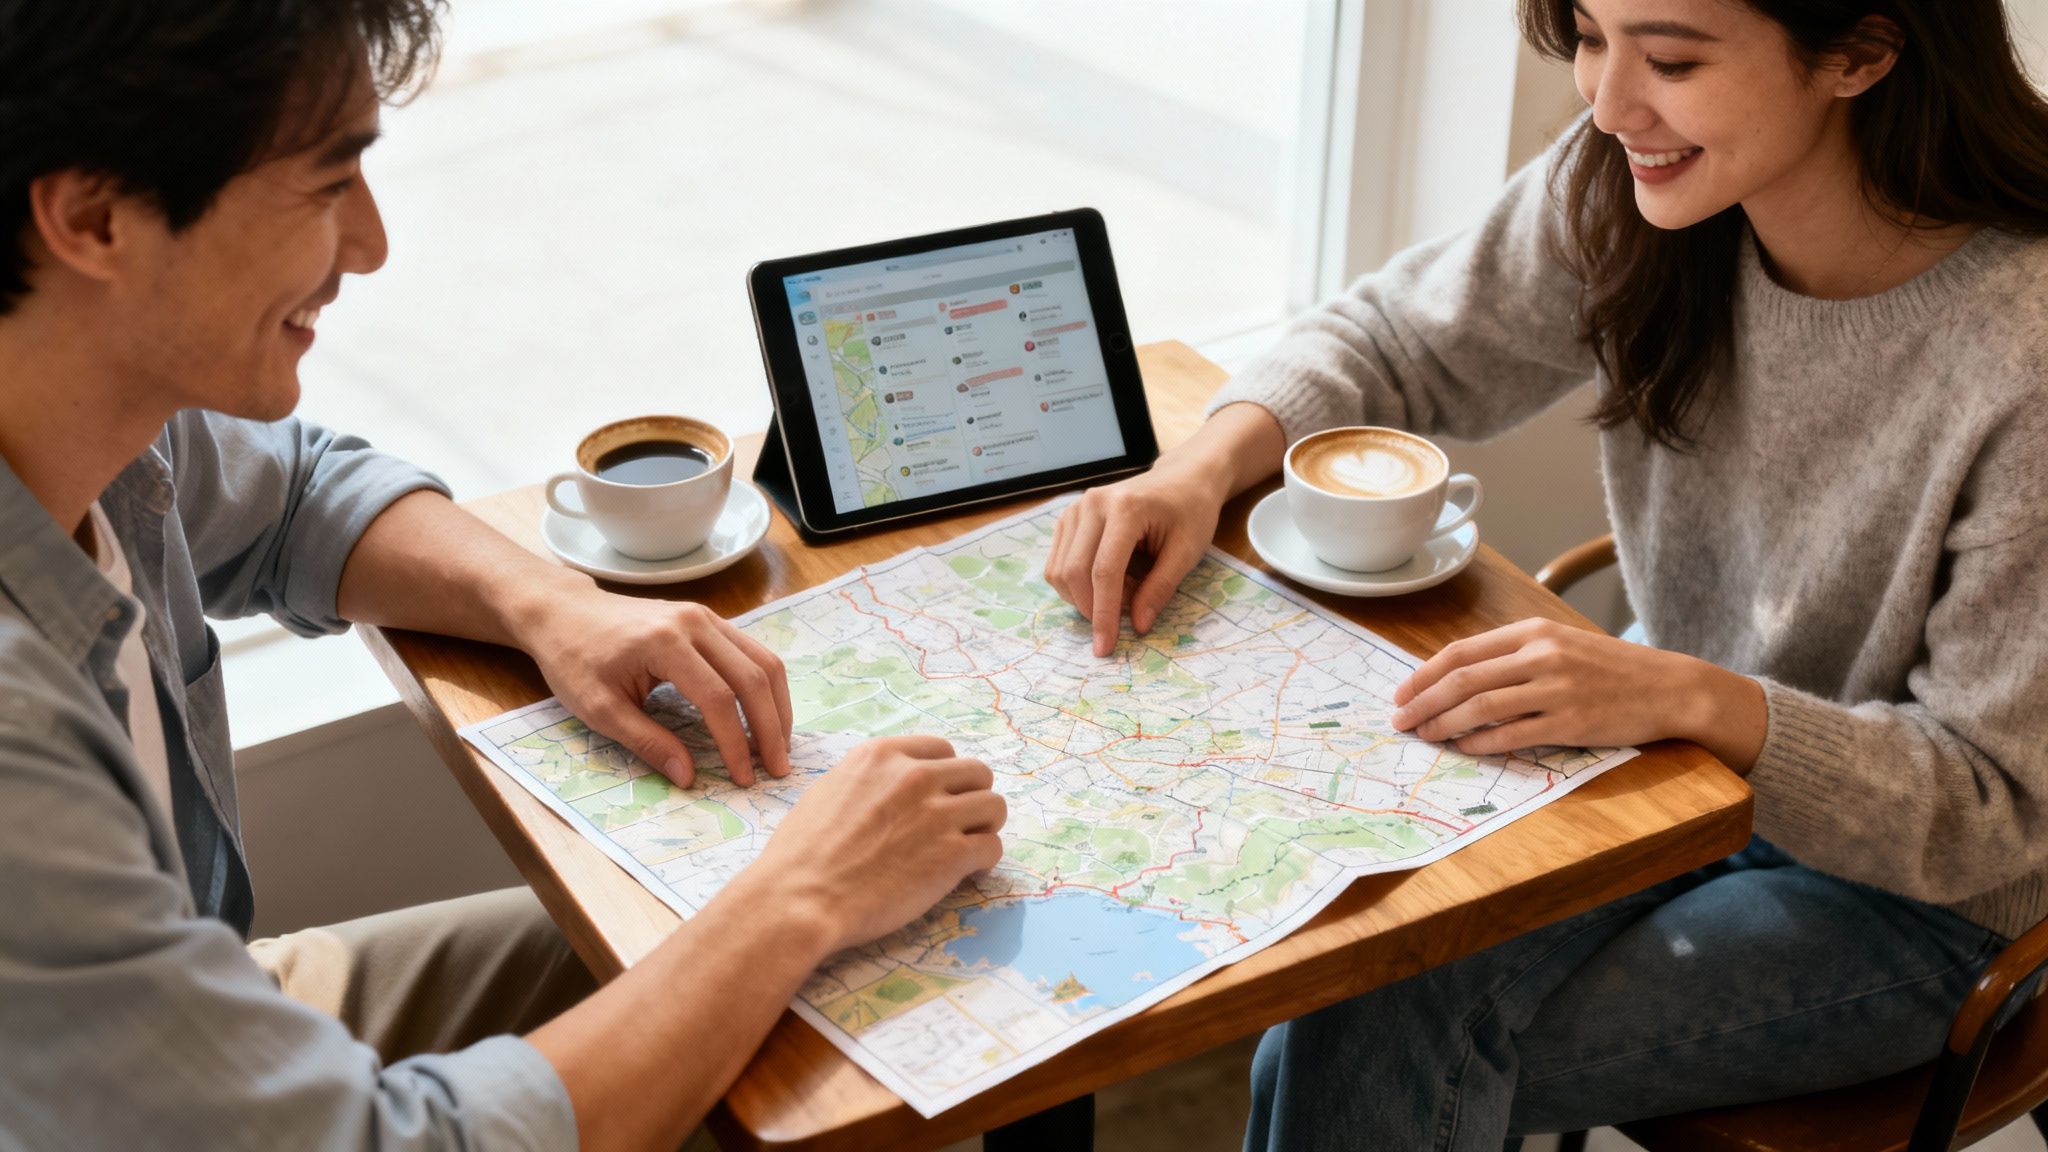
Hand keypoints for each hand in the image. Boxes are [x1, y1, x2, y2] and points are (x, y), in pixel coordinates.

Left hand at [521, 591, 791, 787]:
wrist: (565, 612)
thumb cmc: (575, 659)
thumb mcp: (598, 709)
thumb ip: (646, 741)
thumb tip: (687, 776)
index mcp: (665, 643)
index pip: (718, 698)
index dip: (736, 742)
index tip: (743, 777)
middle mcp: (695, 623)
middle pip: (753, 677)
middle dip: (770, 727)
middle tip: (778, 768)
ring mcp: (706, 616)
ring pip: (763, 660)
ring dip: (777, 706)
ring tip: (779, 746)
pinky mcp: (709, 619)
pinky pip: (752, 651)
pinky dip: (766, 686)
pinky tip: (766, 715)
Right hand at [760, 736, 1006, 951]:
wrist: (799, 899)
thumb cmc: (800, 854)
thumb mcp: (828, 792)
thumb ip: (868, 782)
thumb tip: (887, 788)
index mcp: (882, 756)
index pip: (941, 748)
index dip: (945, 775)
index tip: (940, 797)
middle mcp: (915, 776)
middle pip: (977, 772)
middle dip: (972, 797)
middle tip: (960, 825)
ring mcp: (937, 814)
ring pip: (995, 806)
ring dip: (985, 827)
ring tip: (968, 848)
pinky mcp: (952, 854)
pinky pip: (993, 847)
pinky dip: (985, 861)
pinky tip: (968, 873)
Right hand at [1046, 461, 1229, 656]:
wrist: (1182, 479)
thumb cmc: (1190, 512)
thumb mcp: (1187, 552)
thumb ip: (1160, 588)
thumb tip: (1138, 625)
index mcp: (1125, 508)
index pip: (1104, 571)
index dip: (1103, 614)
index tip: (1105, 647)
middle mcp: (1092, 504)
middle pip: (1074, 572)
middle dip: (1092, 609)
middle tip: (1124, 619)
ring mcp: (1075, 509)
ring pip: (1059, 570)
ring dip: (1085, 596)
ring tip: (1124, 591)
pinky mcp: (1068, 518)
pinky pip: (1059, 563)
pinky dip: (1079, 583)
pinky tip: (1110, 580)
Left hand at [1388, 618, 1765, 766]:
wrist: (1670, 687)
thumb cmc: (1611, 669)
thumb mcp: (1561, 645)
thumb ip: (1514, 656)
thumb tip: (1459, 678)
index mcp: (1532, 632)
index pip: (1461, 652)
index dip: (1423, 674)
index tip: (1401, 694)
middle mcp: (1540, 655)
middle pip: (1462, 679)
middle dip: (1422, 702)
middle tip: (1399, 721)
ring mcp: (1556, 689)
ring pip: (1481, 707)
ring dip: (1444, 724)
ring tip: (1425, 736)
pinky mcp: (1571, 722)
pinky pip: (1513, 735)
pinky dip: (1482, 743)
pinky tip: (1464, 748)